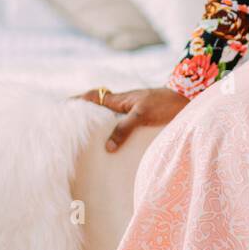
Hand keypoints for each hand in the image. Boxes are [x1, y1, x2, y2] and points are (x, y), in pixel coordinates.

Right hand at [70, 86, 189, 151]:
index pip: (92, 98)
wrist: (187, 100)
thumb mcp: (142, 114)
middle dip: (83, 118)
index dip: (76, 101)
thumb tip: (106, 147)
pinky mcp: (141, 122)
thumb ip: (124, 129)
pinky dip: (115, 137)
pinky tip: (113, 151)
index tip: (61, 108)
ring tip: (87, 146)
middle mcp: (122, 106)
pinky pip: (122, 129)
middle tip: (69, 132)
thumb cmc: (164, 103)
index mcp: (119, 100)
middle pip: (98, 110)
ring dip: (99, 130)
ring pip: (109, 120)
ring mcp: (131, 114)